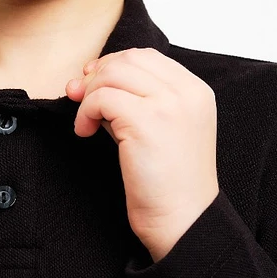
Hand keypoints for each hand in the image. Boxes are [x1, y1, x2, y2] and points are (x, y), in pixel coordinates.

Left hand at [66, 48, 218, 260]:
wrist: (183, 220)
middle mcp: (186, 92)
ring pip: (112, 74)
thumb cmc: (168, 183)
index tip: (94, 85)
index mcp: (196, 91)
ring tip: (87, 122)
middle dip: (98, 75)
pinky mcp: (146, 122)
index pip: (147, 56)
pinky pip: (101, 98)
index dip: (113, 65)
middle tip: (80, 98)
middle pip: (128, 59)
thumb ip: (133, 101)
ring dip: (90, 94)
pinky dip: (85, 112)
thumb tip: (87, 78)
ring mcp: (169, 105)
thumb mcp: (159, 130)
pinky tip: (85, 133)